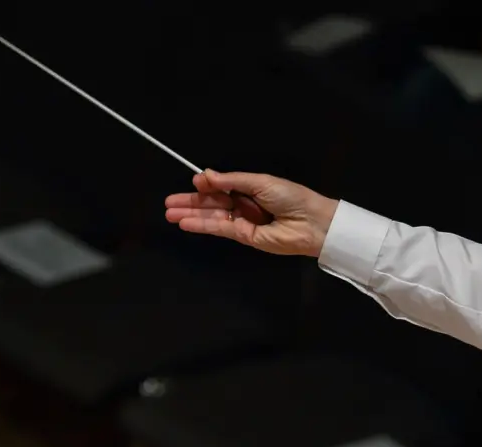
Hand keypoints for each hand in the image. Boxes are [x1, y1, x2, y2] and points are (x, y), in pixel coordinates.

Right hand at [165, 170, 338, 257]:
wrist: (313, 222)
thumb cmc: (291, 197)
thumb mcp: (260, 182)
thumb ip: (232, 180)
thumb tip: (206, 175)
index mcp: (251, 189)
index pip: (221, 187)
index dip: (206, 185)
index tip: (193, 181)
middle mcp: (245, 205)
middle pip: (213, 203)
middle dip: (191, 203)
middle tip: (168, 203)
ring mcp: (244, 221)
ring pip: (213, 217)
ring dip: (191, 215)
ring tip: (169, 213)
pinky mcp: (245, 237)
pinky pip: (220, 228)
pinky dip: (202, 226)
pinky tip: (185, 223)